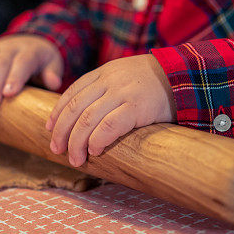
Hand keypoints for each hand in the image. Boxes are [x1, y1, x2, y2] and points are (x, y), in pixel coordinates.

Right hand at [0, 34, 62, 108]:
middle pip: (0, 64)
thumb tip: (54, 83)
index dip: (15, 77)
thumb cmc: (40, 62)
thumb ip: (53, 73)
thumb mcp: (52, 64)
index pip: (22, 62)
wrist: (28, 43)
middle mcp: (9, 47)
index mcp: (29, 51)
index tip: (9, 94)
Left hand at [46, 54, 175, 166]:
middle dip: (61, 131)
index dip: (57, 112)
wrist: (185, 75)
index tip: (49, 129)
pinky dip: (98, 140)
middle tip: (56, 150)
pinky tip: (95, 151)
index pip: (71, 93)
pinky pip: (109, 126)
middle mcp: (108, 82)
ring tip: (75, 159)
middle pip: (75, 108)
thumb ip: (106, 88)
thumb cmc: (154, 82)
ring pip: (87, 119)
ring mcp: (122, 93)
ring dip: (76, 142)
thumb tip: (85, 116)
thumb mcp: (124, 76)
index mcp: (103, 74)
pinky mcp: (136, 107)